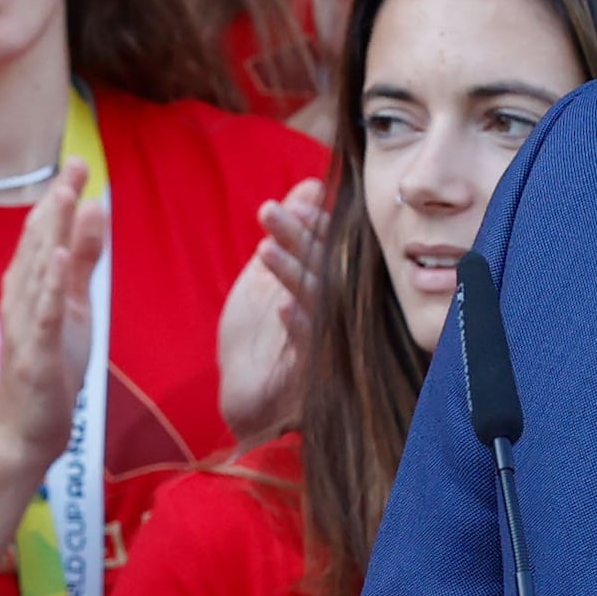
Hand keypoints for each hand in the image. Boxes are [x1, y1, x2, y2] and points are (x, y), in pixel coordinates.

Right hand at [0, 169, 109, 477]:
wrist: (25, 432)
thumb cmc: (50, 369)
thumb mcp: (75, 307)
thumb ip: (84, 261)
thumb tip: (94, 210)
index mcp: (30, 287)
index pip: (44, 234)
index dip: (60, 197)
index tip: (78, 163)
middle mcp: (21, 300)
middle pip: (39, 245)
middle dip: (57, 203)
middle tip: (75, 165)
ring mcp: (26, 327)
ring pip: (39, 273)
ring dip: (53, 233)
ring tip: (66, 196)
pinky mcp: (37, 356)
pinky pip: (44, 317)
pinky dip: (51, 287)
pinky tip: (61, 260)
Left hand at [217, 176, 326, 445]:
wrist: (251, 408)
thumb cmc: (265, 341)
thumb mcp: (272, 277)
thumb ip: (296, 233)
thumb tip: (310, 187)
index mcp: (338, 289)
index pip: (336, 251)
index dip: (317, 225)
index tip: (296, 201)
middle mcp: (345, 318)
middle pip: (329, 272)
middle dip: (301, 239)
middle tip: (269, 212)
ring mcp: (336, 351)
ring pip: (322, 307)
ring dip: (295, 275)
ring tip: (265, 248)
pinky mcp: (321, 384)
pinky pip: (316, 355)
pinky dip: (300, 329)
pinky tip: (282, 307)